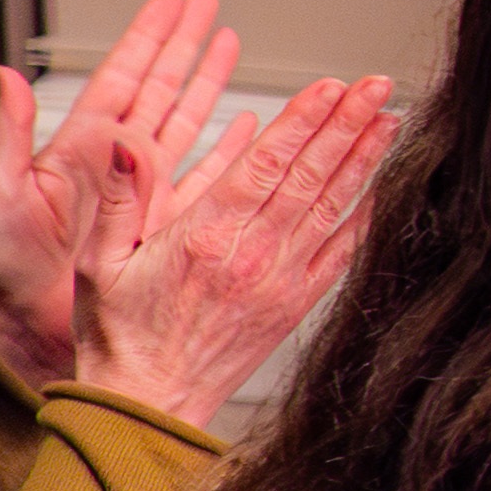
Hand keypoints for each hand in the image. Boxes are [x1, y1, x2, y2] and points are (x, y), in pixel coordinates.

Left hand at [0, 0, 241, 390]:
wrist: (24, 331)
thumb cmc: (3, 271)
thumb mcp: (2, 195)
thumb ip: (12, 134)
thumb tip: (6, 76)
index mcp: (81, 148)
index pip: (124, 78)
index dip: (149, 38)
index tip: (173, 2)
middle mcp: (117, 164)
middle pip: (162, 88)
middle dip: (186, 44)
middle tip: (210, 4)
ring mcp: (143, 192)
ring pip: (188, 123)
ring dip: (210, 83)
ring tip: (231, 44)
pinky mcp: (163, 225)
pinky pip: (207, 177)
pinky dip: (229, 149)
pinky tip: (248, 124)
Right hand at [73, 72, 399, 433]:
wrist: (148, 406)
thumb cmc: (121, 336)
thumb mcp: (99, 262)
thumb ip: (121, 198)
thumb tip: (124, 143)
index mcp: (204, 237)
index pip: (265, 164)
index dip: (303, 120)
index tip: (332, 85)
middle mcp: (251, 255)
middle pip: (309, 174)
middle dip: (347, 123)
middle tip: (377, 84)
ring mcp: (281, 280)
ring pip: (332, 206)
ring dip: (365, 158)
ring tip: (392, 118)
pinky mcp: (297, 304)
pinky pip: (342, 253)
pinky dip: (366, 217)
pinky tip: (385, 186)